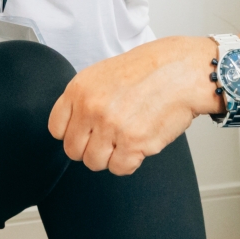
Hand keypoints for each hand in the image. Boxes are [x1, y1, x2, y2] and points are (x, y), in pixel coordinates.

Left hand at [48, 36, 222, 175]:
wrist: (182, 71)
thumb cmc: (149, 69)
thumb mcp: (103, 73)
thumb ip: (84, 98)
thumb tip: (74, 124)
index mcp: (79, 89)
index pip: (57, 129)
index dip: (73, 133)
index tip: (85, 132)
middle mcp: (91, 108)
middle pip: (74, 150)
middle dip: (91, 148)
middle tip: (108, 138)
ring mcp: (111, 127)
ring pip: (95, 163)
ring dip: (110, 156)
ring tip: (125, 138)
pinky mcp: (133, 144)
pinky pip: (120, 168)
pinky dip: (129, 161)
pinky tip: (138, 144)